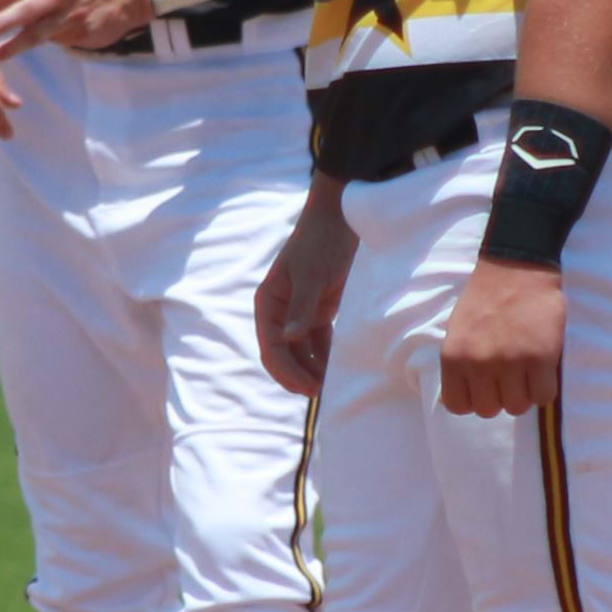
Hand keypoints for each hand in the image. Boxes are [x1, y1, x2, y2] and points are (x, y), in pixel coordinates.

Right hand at [255, 194, 356, 399]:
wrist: (342, 217)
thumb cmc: (321, 242)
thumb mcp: (312, 274)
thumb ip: (303, 307)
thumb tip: (291, 338)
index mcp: (269, 303)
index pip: (272, 347)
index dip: (286, 371)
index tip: (308, 388)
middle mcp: (281, 312)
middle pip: (285, 354)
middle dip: (300, 375)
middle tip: (321, 393)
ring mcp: (300, 313)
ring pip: (302, 352)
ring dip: (313, 369)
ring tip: (331, 386)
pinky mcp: (320, 311)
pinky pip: (320, 342)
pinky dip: (327, 356)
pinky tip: (338, 369)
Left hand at [436, 257, 564, 417]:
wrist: (516, 266)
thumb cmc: (486, 298)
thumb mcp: (457, 331)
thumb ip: (459, 364)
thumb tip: (459, 398)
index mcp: (453, 357)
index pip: (458, 406)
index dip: (474, 399)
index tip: (485, 386)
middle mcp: (478, 364)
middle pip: (489, 410)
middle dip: (499, 397)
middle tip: (509, 376)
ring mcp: (510, 362)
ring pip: (517, 407)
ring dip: (524, 393)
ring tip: (527, 371)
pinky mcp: (540, 358)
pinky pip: (543, 396)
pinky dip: (544, 388)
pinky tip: (542, 370)